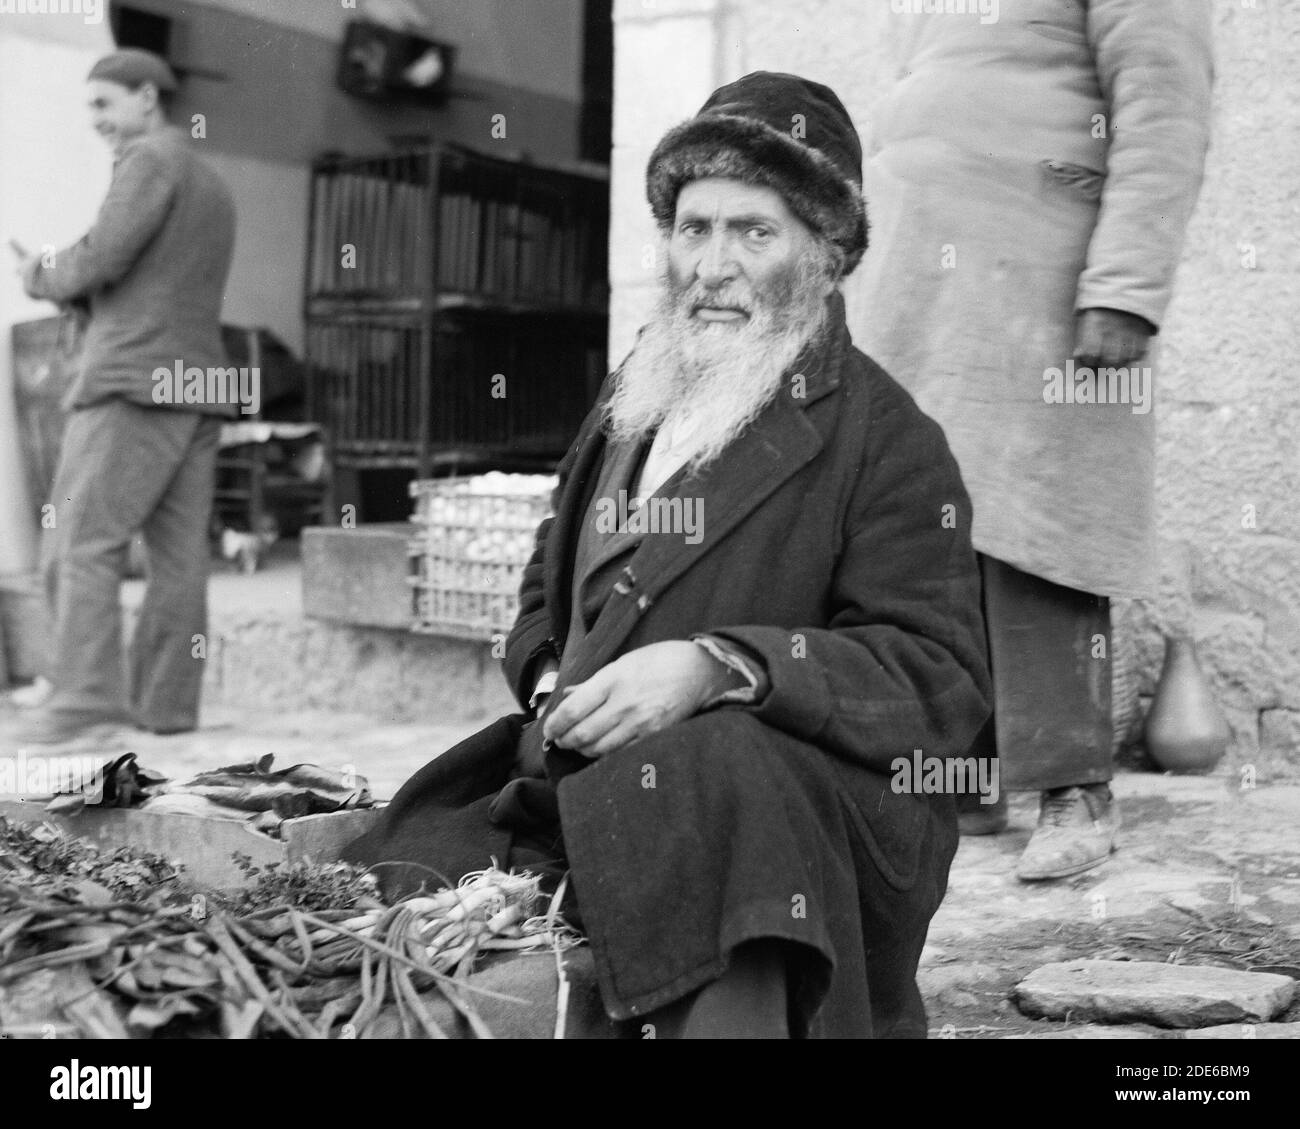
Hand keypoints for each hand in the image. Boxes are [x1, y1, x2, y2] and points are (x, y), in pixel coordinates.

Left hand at [540, 641, 733, 759]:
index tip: (549, 730)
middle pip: (582, 734)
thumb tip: (568, 696)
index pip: (572, 710)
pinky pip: (620, 754)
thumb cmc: (660, 660)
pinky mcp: (654, 737)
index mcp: (613, 679)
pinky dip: (605, 754)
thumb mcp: (623, 662)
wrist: (700, 670)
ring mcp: (641, 723)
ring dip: (582, 750)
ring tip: (578, 745)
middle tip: (561, 740)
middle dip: (565, 741)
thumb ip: (594, 682)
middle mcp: (624, 703)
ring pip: (598, 748)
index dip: (554, 725)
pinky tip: (601, 748)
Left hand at [1074, 307, 1153, 368]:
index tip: (1090, 356)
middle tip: (1104, 359)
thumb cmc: (1101, 302)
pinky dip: (1135, 354)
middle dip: (1106, 363)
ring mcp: (1130, 332)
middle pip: (1110, 361)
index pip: (1090, 356)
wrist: (1126, 283)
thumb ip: (1082, 335)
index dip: (1089, 359)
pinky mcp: (1144, 330)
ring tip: (1117, 355)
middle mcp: (1112, 331)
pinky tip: (1129, 349)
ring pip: (1126, 359)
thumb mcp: (1086, 314)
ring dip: (1121, 360)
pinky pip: (1140, 352)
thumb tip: (1079, 354)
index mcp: (1095, 326)